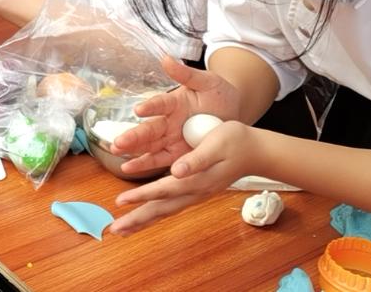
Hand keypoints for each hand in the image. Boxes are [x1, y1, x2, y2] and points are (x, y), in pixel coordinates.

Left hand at [110, 121, 257, 234]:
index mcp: (197, 179)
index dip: (141, 195)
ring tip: (123, 229)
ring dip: (144, 220)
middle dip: (137, 219)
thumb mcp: (216, 143)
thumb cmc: (236, 141)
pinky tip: (145, 216)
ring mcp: (197, 194)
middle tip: (115, 229)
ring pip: (166, 211)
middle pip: (162, 209)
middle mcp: (195, 191)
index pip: (164, 190)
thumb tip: (176, 171)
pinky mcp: (196, 191)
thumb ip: (196, 159)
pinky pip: (171, 206)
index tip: (121, 201)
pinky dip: (155, 213)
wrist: (256, 151)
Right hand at [111, 57, 242, 175]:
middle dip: (133, 136)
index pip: (161, 104)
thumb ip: (186, 73)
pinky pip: (159, 160)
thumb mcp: (207, 81)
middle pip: (149, 129)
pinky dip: (144, 165)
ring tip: (116, 152)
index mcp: (175, 102)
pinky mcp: (177, 153)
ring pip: (150, 146)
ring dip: (133, 150)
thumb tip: (166, 58)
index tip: (139, 110)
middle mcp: (169, 121)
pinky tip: (127, 168)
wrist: (233, 115)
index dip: (151, 107)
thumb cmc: (219, 94)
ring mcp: (171, 138)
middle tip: (117, 142)